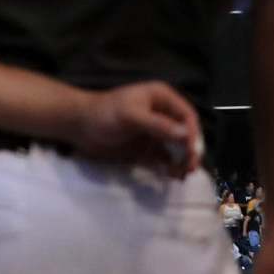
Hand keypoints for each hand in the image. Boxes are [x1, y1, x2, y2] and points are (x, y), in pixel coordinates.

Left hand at [62, 82, 198, 174]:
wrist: (79, 126)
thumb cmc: (103, 113)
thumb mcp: (130, 116)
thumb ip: (157, 125)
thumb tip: (185, 135)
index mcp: (161, 98)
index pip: (187, 115)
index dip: (194, 133)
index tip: (192, 151)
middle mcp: (163, 114)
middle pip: (187, 134)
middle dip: (191, 151)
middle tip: (190, 168)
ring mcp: (156, 133)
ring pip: (179, 149)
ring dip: (184, 161)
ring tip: (181, 174)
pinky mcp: (148, 148)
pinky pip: (167, 160)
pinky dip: (172, 168)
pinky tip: (171, 176)